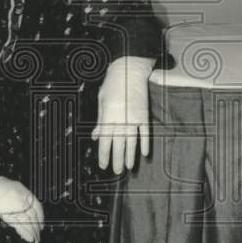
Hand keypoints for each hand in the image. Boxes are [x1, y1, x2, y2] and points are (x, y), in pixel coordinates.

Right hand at [0, 163, 43, 242]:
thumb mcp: (0, 190)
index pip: (35, 203)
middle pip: (34, 213)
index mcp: (19, 188)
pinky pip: (20, 224)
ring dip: (33, 232)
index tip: (40, 225)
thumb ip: (8, 200)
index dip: (39, 215)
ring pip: (29, 220)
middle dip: (37, 226)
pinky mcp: (5, 210)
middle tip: (38, 237)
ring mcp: (13, 201)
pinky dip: (26, 233)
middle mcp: (19, 194)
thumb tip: (13, 212)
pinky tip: (29, 239)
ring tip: (35, 242)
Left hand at [92, 55, 154, 174]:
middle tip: (116, 172)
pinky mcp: (144, 115)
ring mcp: (134, 118)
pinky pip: (145, 133)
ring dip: (130, 155)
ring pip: (132, 142)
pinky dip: (145, 143)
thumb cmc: (113, 84)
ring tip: (128, 167)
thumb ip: (100, 120)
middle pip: (118, 144)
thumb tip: (96, 136)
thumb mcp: (101, 100)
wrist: (129, 71)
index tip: (103, 165)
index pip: (105, 141)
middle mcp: (121, 120)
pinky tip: (145, 153)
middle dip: (116, 159)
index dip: (104, 155)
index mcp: (108, 116)